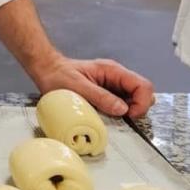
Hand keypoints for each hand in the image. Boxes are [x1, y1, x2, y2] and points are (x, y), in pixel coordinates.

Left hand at [35, 56, 154, 118]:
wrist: (46, 70)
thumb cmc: (59, 76)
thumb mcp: (78, 87)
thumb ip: (101, 97)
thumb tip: (123, 109)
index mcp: (112, 71)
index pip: (143, 85)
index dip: (142, 102)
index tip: (130, 116)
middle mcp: (116, 77)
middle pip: (143, 92)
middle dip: (139, 108)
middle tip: (124, 119)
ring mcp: (112, 85)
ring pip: (134, 99)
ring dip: (130, 111)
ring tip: (115, 118)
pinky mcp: (106, 93)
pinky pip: (122, 103)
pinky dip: (120, 112)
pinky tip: (108, 116)